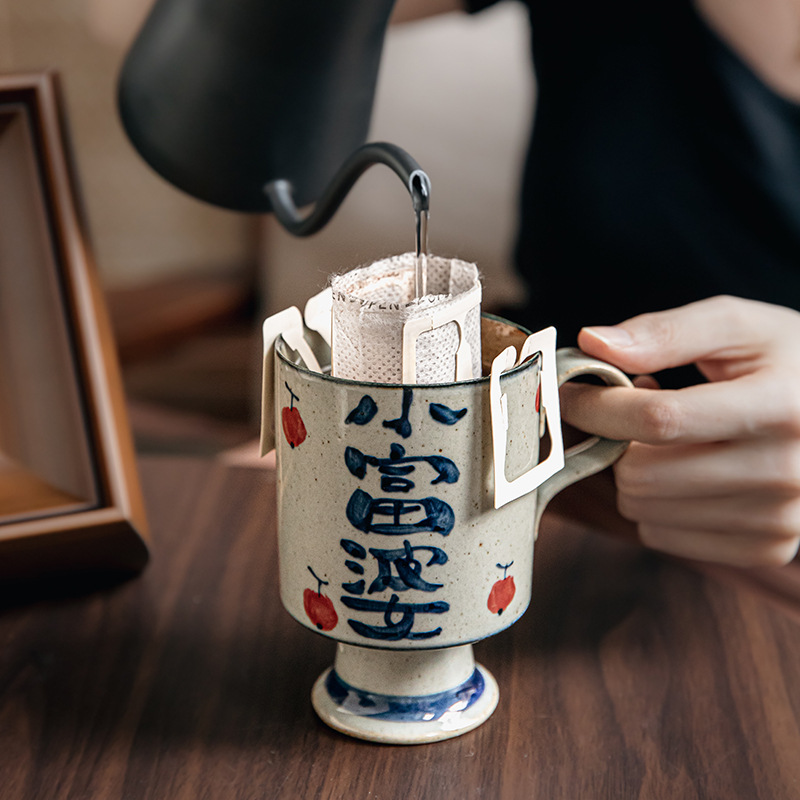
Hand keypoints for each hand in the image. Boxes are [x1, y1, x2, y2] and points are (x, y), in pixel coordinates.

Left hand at [561, 295, 799, 566]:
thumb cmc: (783, 360)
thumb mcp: (737, 325)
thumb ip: (665, 332)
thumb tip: (592, 342)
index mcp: (780, 406)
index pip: (660, 420)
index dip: (598, 407)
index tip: (569, 395)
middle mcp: (786, 471)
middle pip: (643, 475)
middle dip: (617, 442)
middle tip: (633, 415)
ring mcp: (780, 518)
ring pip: (645, 510)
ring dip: (634, 473)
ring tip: (670, 440)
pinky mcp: (767, 546)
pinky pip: (664, 536)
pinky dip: (655, 505)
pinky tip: (685, 472)